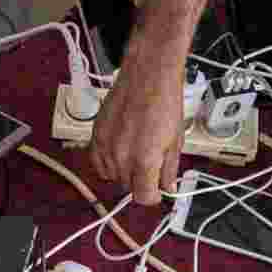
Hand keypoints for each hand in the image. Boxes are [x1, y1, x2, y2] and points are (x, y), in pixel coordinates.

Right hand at [90, 38, 183, 204]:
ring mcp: (106, 147)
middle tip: (150, 166)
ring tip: (136, 153)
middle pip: (128, 188)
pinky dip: (107, 162)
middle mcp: (121, 157)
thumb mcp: (175, 141)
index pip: (143, 197)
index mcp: (144, 161)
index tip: (156, 191)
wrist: (148, 74)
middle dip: (141, 181)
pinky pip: (98, 162)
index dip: (152, 196)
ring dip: (124, 172)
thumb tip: (167, 187)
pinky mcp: (96, 136)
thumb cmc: (164, 101)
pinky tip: (120, 151)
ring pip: (112, 176)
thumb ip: (169, 169)